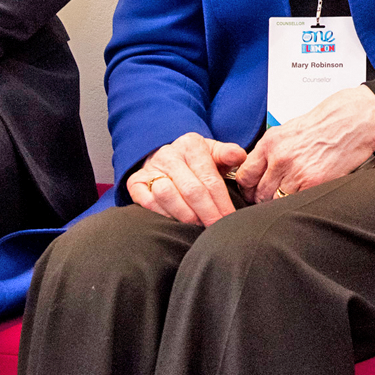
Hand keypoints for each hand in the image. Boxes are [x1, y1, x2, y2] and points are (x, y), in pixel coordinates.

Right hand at [127, 133, 247, 225]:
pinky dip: (163, 215)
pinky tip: (176, 223)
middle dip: (207, 213)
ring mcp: (150, 168)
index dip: (222, 202)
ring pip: (167, 195)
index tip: (230, 219)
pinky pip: (148, 202)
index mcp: (191, 145)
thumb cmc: (194, 160)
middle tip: (217, 229)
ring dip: (185, 215)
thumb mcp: (213, 153)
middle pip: (191, 190)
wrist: (162, 155)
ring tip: (198, 228)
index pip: (210, 178)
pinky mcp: (134, 182)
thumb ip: (228, 154)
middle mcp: (169, 154)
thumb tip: (240, 156)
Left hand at [236, 85, 374, 202]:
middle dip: (262, 198)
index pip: (245, 175)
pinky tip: (304, 192)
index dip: (247, 187)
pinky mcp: (313, 182)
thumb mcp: (287, 131)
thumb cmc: (324, 125)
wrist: (351, 122)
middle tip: (270, 197)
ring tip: (290, 194)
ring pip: (275, 201)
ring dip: (280, 201)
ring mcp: (296, 171)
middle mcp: (280, 157)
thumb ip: (270, 151)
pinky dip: (298, 201)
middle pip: (258, 192)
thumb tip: (258, 170)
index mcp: (270, 143)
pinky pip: (295, 202)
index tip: (252, 190)